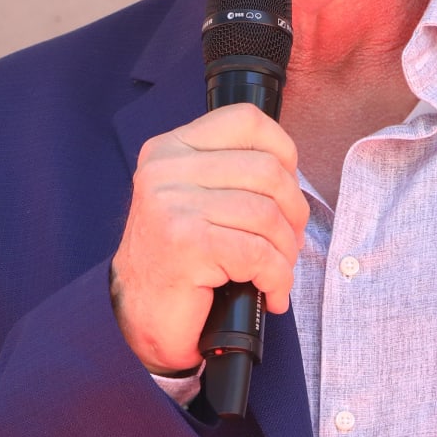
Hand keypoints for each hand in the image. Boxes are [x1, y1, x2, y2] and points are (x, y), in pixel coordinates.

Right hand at [110, 103, 307, 375]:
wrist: (142, 315)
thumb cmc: (179, 259)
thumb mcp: (197, 198)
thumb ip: (231, 172)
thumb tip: (294, 175)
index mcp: (170, 149)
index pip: (245, 120)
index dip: (284, 151)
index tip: (288, 188)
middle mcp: (166, 170)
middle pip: (267, 170)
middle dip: (293, 212)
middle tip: (288, 243)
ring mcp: (172, 205)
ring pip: (267, 214)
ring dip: (285, 252)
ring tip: (276, 271)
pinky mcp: (186, 244)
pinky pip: (259, 254)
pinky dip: (277, 278)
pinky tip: (270, 293)